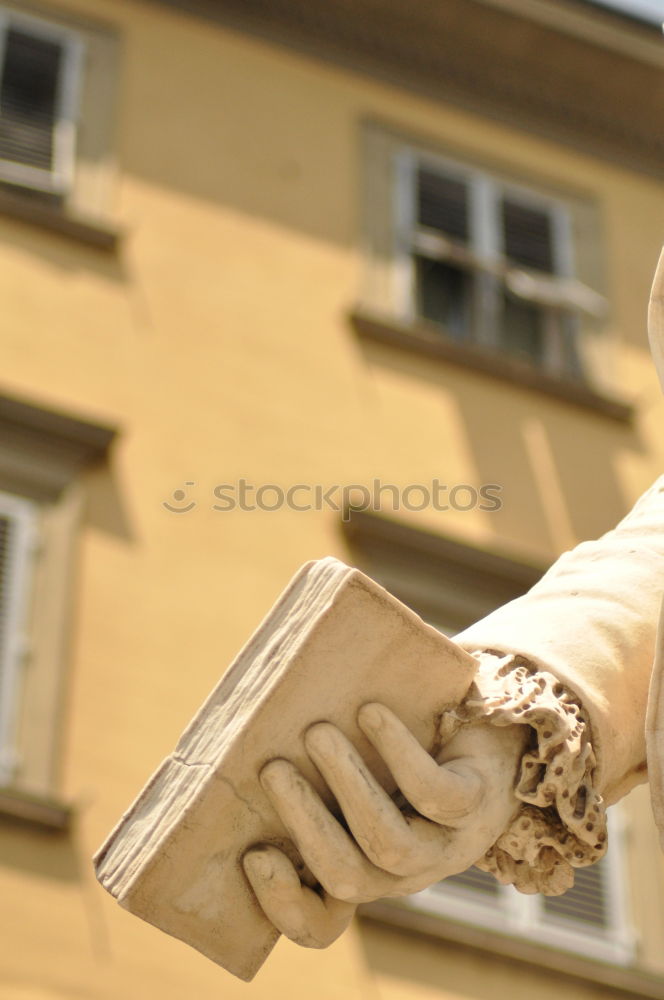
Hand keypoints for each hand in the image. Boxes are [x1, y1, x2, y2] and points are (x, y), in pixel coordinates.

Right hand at [243, 703, 527, 947]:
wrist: (493, 728)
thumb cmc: (411, 751)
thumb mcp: (362, 775)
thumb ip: (317, 781)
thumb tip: (254, 750)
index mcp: (366, 869)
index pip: (321, 922)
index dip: (284, 904)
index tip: (253, 853)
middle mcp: (404, 870)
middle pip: (348, 878)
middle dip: (306, 824)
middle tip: (273, 768)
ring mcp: (445, 844)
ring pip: (388, 844)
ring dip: (347, 786)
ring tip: (317, 733)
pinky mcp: (476, 804)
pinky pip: (434, 793)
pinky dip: (398, 752)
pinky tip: (371, 712)